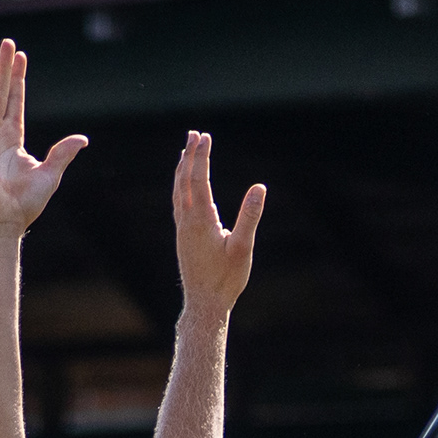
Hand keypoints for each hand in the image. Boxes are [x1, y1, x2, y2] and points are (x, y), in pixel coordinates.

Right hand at [0, 42, 84, 235]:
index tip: (21, 57)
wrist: (3, 222)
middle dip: (0, 67)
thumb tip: (82, 139)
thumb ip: (63, 153)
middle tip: (5, 42)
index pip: (13, 102)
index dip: (17, 79)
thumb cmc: (24, 205)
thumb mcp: (49, 174)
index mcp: (11, 140)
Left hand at [169, 131, 265, 315]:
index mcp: (201, 220)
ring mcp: (182, 229)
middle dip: (190, 155)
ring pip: (178, 191)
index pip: (199, 179)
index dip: (202, 156)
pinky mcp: (183, 237)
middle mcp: (187, 221)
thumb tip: (260, 188)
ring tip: (186, 152)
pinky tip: (184, 185)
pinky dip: (180, 186)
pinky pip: (178, 203)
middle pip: (185, 180)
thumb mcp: (243, 247)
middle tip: (194, 134)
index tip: (205, 136)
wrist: (204, 304)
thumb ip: (249, 216)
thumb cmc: (226, 279)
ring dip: (182, 169)